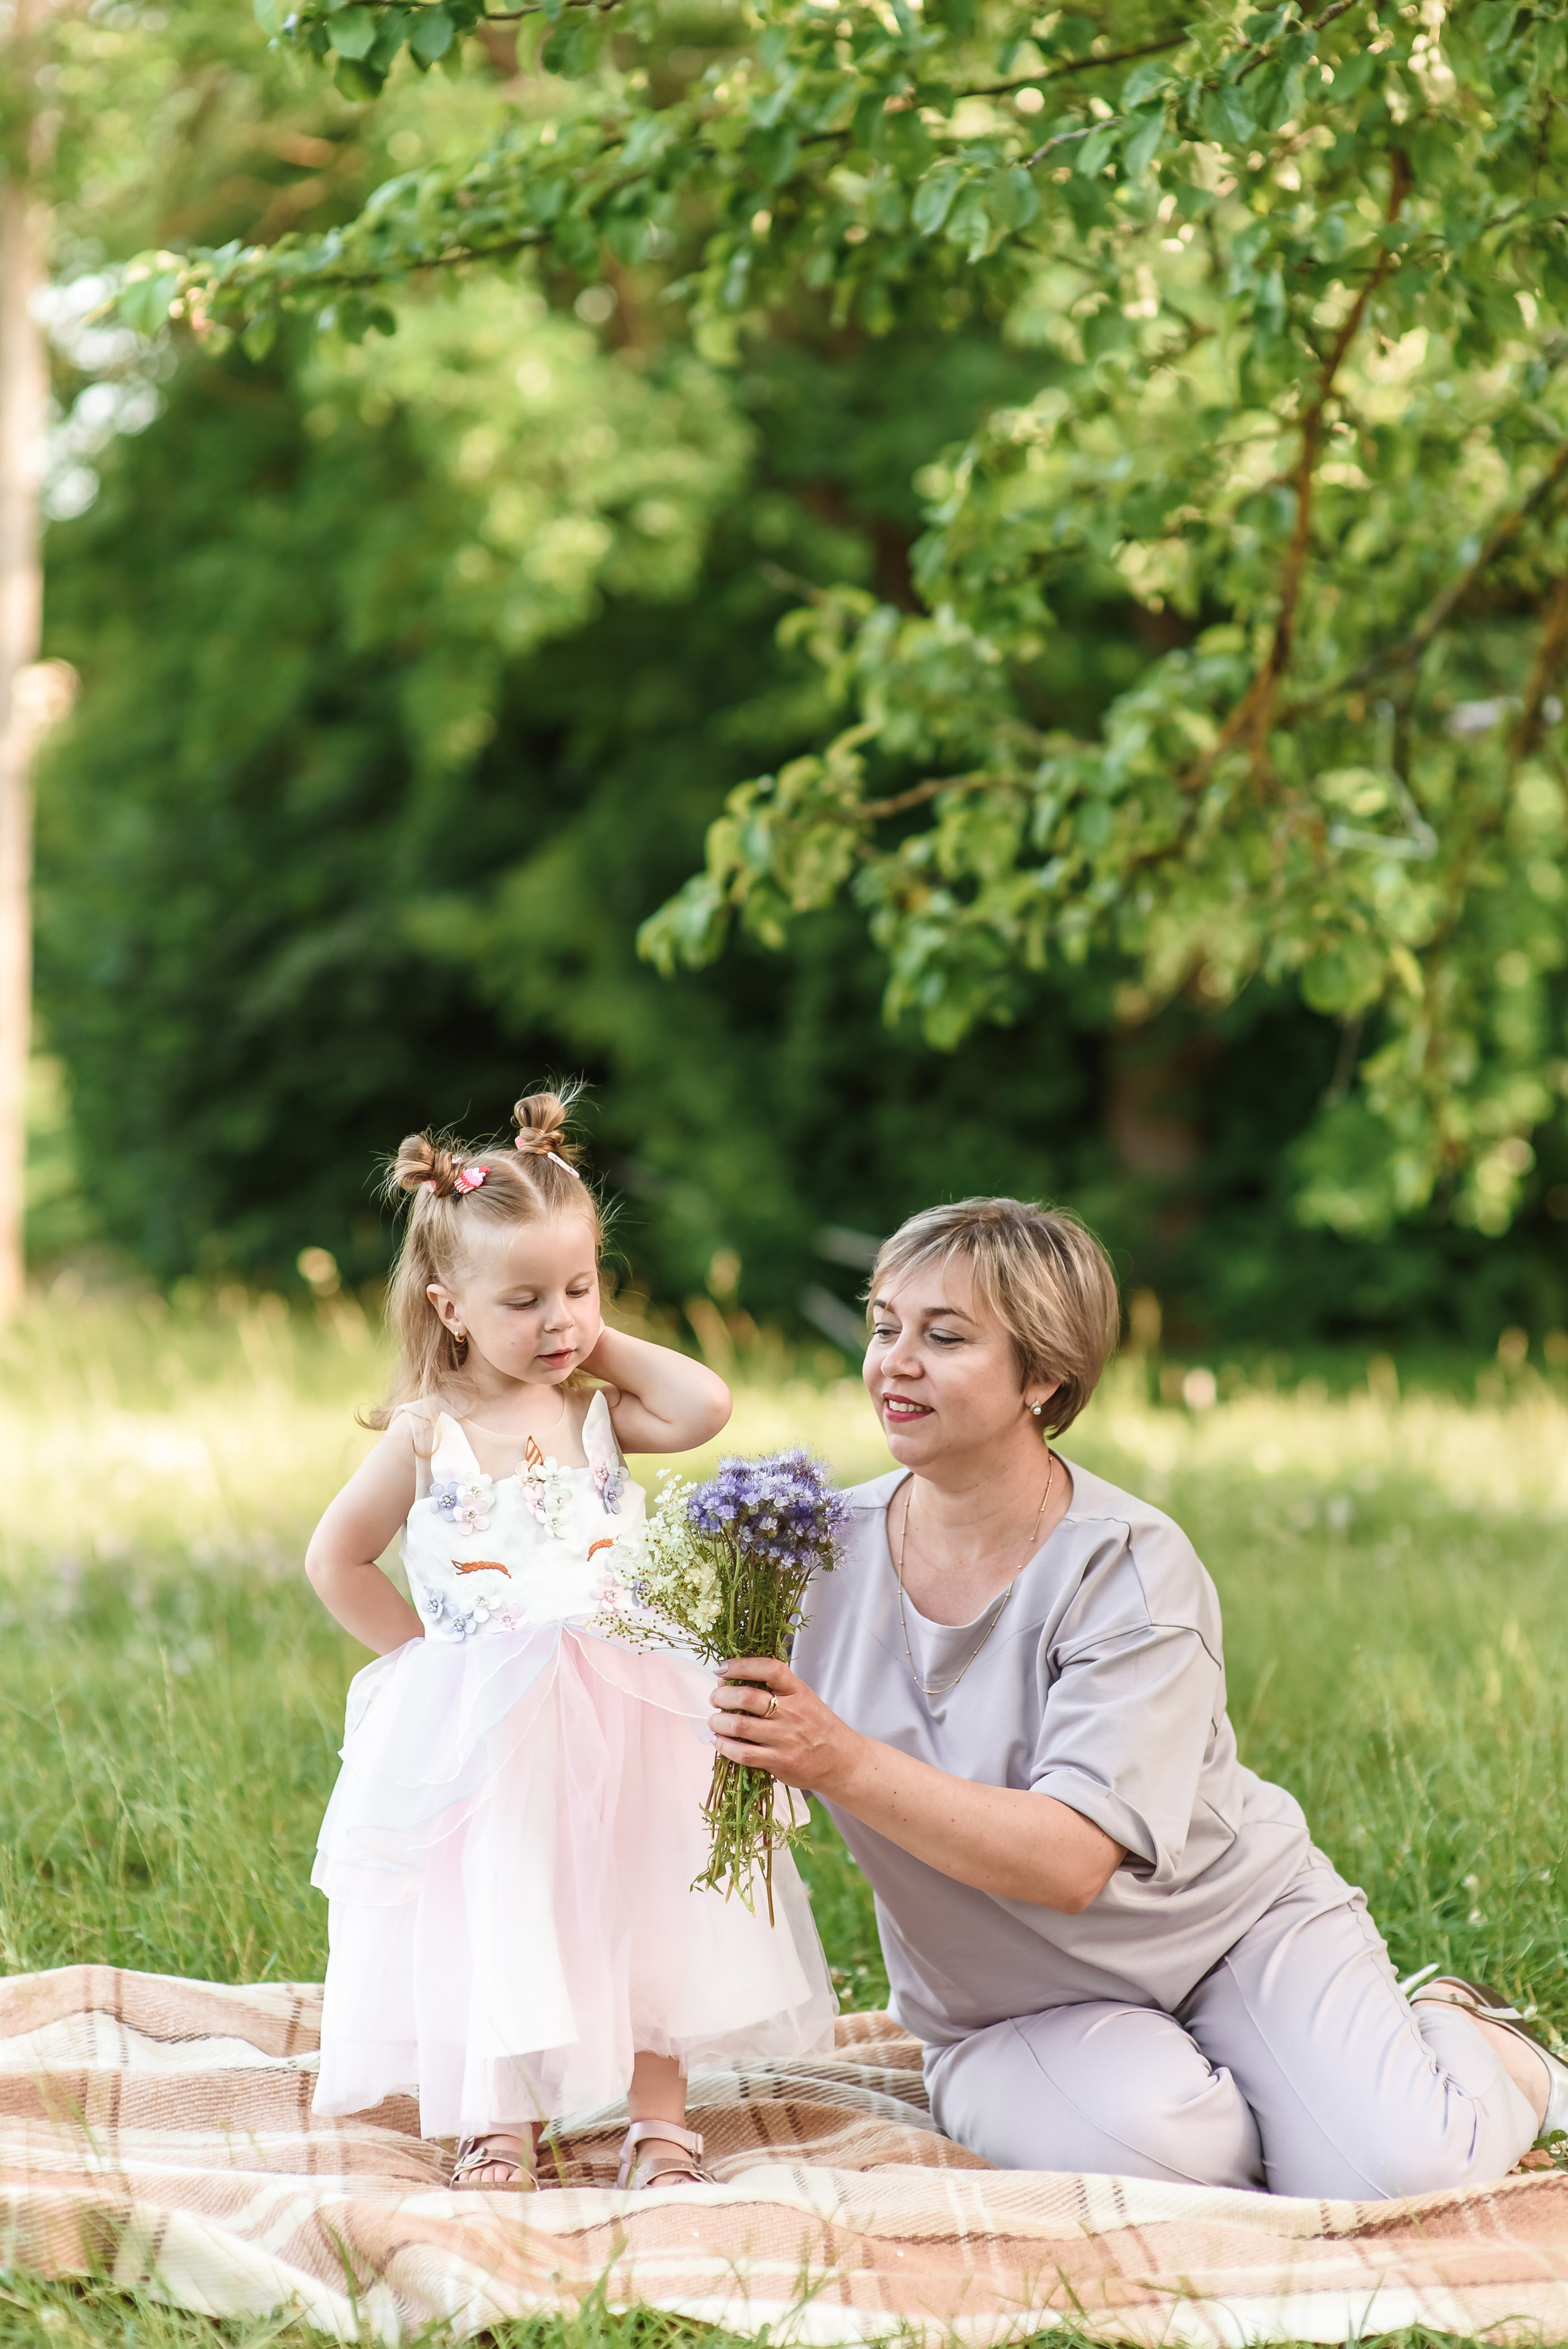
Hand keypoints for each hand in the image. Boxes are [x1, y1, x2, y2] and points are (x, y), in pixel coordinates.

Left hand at [708, 1656, 861, 1796]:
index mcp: (798, 1691)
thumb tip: (731, 1681)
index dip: (741, 1665)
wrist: (842, 1760)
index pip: (770, 1669)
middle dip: (722, 1696)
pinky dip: (725, 1747)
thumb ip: (775, 1689)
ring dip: (719, 1722)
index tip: (722, 1668)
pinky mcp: (780, 1762)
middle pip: (747, 1698)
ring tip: (714, 1721)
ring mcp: (785, 1739)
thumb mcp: (804, 1698)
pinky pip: (744, 1754)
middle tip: (715, 1698)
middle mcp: (792, 1712)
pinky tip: (719, 1742)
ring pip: (740, 1726)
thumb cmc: (818, 1726)